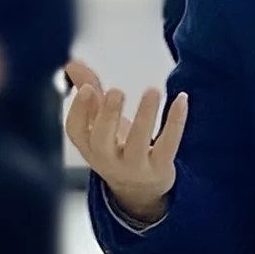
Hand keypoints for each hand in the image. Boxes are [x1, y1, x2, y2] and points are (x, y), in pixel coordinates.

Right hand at [64, 61, 188, 223]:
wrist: (140, 190)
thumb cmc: (118, 148)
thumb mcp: (100, 124)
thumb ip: (90, 92)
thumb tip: (73, 63)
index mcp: (89, 146)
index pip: (75, 130)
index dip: (79, 110)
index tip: (87, 88)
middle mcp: (108, 159)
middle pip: (102, 141)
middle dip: (107, 115)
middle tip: (115, 92)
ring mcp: (134, 166)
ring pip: (137, 144)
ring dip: (145, 116)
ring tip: (151, 91)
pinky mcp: (160, 167)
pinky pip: (168, 145)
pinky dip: (176, 122)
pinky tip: (181, 99)